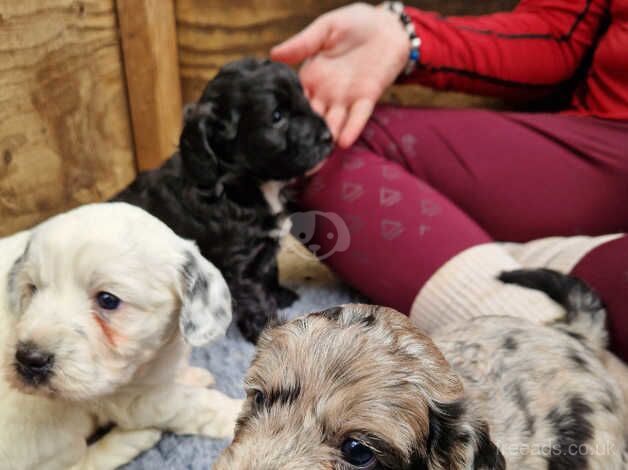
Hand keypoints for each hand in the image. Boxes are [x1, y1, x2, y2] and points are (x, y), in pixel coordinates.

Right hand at [271, 3, 409, 147]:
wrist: (388, 26)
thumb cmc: (355, 24)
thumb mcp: (325, 28)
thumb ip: (302, 43)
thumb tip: (272, 54)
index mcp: (310, 77)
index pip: (294, 100)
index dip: (285, 114)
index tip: (272, 131)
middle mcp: (325, 93)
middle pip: (311, 120)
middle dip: (302, 137)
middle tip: (289, 158)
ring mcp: (345, 98)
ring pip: (333, 124)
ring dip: (325, 140)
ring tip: (315, 159)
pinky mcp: (367, 97)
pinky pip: (358, 117)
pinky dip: (352, 128)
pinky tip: (343, 142)